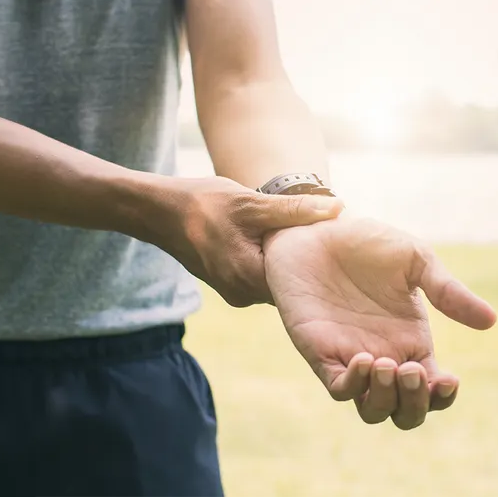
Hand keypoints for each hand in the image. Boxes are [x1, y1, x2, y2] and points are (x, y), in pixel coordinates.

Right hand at [149, 177, 342, 306]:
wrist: (159, 213)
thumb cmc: (202, 204)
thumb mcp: (252, 203)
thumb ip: (295, 211)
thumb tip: (338, 208)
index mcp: (249, 278)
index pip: (299, 282)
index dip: (319, 264)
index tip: (336, 246)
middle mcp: (243, 295)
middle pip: (288, 285)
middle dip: (305, 264)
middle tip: (326, 240)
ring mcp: (235, 293)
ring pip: (274, 281)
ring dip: (286, 262)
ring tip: (305, 238)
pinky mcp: (229, 285)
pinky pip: (260, 278)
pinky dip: (270, 261)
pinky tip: (276, 241)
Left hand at [264, 218, 496, 429]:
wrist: (315, 228)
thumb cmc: (366, 242)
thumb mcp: (416, 260)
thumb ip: (448, 291)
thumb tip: (491, 320)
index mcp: (412, 342)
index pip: (433, 390)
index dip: (443, 397)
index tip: (448, 379)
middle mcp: (385, 358)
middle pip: (405, 412)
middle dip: (415, 404)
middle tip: (411, 370)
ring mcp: (352, 359)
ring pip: (373, 410)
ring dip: (385, 400)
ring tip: (388, 366)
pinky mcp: (321, 353)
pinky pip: (339, 389)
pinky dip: (354, 385)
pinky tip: (363, 359)